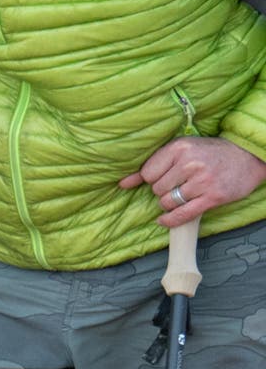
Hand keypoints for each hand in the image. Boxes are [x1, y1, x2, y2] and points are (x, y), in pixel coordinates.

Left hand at [121, 136, 265, 228]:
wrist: (246, 156)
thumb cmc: (208, 152)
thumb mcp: (181, 149)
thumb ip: (151, 165)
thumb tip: (122, 183)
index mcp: (179, 148)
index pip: (148, 173)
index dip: (151, 179)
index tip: (160, 178)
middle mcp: (190, 164)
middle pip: (157, 189)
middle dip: (162, 191)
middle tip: (175, 186)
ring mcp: (202, 182)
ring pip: (168, 202)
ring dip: (169, 203)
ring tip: (179, 196)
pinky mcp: (213, 197)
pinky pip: (184, 214)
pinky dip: (170, 220)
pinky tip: (163, 221)